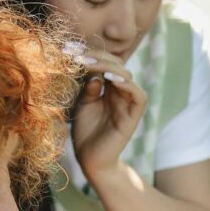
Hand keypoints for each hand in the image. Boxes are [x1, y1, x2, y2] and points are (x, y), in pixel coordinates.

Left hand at [69, 48, 147, 177]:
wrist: (90, 160)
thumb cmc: (85, 133)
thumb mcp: (82, 105)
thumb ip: (88, 88)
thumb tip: (94, 74)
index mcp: (109, 88)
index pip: (106, 63)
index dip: (91, 55)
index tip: (71, 50)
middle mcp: (121, 93)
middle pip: (117, 65)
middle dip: (99, 57)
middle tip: (79, 55)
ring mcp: (128, 104)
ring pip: (128, 76)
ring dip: (110, 67)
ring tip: (91, 64)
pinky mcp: (133, 117)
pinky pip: (138, 96)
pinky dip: (127, 84)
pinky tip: (109, 79)